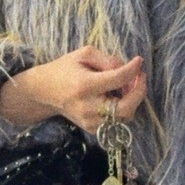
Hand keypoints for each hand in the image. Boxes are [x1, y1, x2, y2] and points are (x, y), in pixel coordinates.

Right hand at [0, 46, 146, 133]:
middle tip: (139, 77)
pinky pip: (117, 121)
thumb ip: (107, 59)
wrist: (44, 92)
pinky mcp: (91, 129)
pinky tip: (117, 96)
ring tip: (126, 85)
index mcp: (85, 85)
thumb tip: (126, 69)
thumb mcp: (83, 54)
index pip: (118, 79)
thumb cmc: (64, 69)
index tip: (138, 61)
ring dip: (132, 100)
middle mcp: (88, 107)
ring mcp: (90, 122)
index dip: (133, 69)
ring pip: (125, 116)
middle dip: (139, 91)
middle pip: (127, 107)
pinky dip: (123, 108)